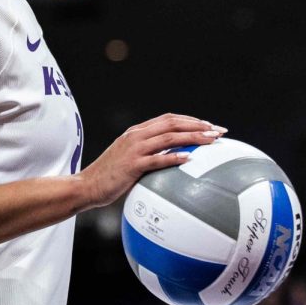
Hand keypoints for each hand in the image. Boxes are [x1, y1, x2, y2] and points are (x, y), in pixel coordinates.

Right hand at [76, 113, 225, 209]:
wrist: (87, 185)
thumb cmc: (109, 176)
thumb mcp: (129, 158)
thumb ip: (148, 153)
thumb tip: (173, 159)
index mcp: (136, 132)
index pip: (168, 119)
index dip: (190, 119)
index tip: (209, 125)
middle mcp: (136, 136)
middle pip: (173, 124)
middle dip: (198, 125)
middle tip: (218, 131)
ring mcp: (134, 149)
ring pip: (169, 137)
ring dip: (193, 137)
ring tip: (211, 140)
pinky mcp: (131, 165)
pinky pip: (157, 159)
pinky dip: (174, 157)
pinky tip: (189, 159)